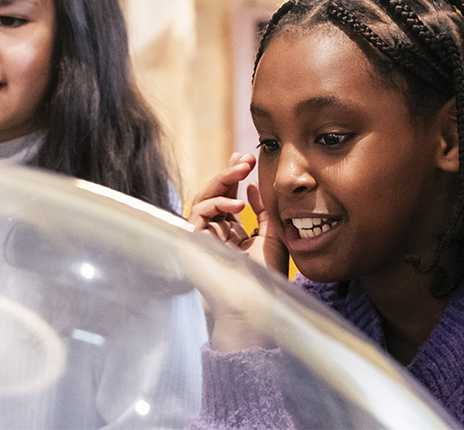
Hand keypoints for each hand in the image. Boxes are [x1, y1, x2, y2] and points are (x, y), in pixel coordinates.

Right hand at [189, 153, 289, 276]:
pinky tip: (238, 203)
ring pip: (202, 199)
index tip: (248, 159)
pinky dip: (217, 203)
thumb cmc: (266, 277)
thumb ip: (263, 211)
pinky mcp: (191, 243)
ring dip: (222, 181)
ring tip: (243, 170)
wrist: (257, 304)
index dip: (234, 177)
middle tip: (246, 158)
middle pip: (212, 196)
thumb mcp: (271, 235)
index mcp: (229, 234)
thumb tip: (251, 187)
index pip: (226, 199)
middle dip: (228, 173)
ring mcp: (200, 239)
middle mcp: (212, 235)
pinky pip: (198, 214)